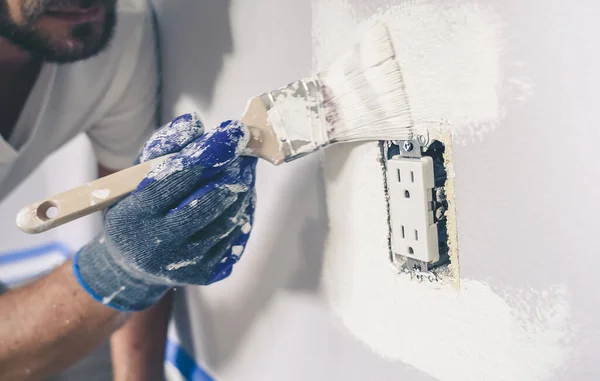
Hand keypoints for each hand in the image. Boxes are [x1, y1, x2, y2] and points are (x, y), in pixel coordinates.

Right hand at [73, 113, 256, 310]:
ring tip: (243, 171)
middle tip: (244, 151)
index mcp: (134, 216)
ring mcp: (184, 265)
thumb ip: (163, 147)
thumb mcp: (136, 177)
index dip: (207, 154)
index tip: (233, 131)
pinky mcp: (205, 274)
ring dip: (242, 190)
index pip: (174, 180)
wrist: (132, 267)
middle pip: (206, 203)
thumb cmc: (137, 210)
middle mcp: (158, 246)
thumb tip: (194, 123)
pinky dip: (242, 212)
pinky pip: (235, 237)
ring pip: (227, 220)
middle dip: (231, 172)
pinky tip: (239, 197)